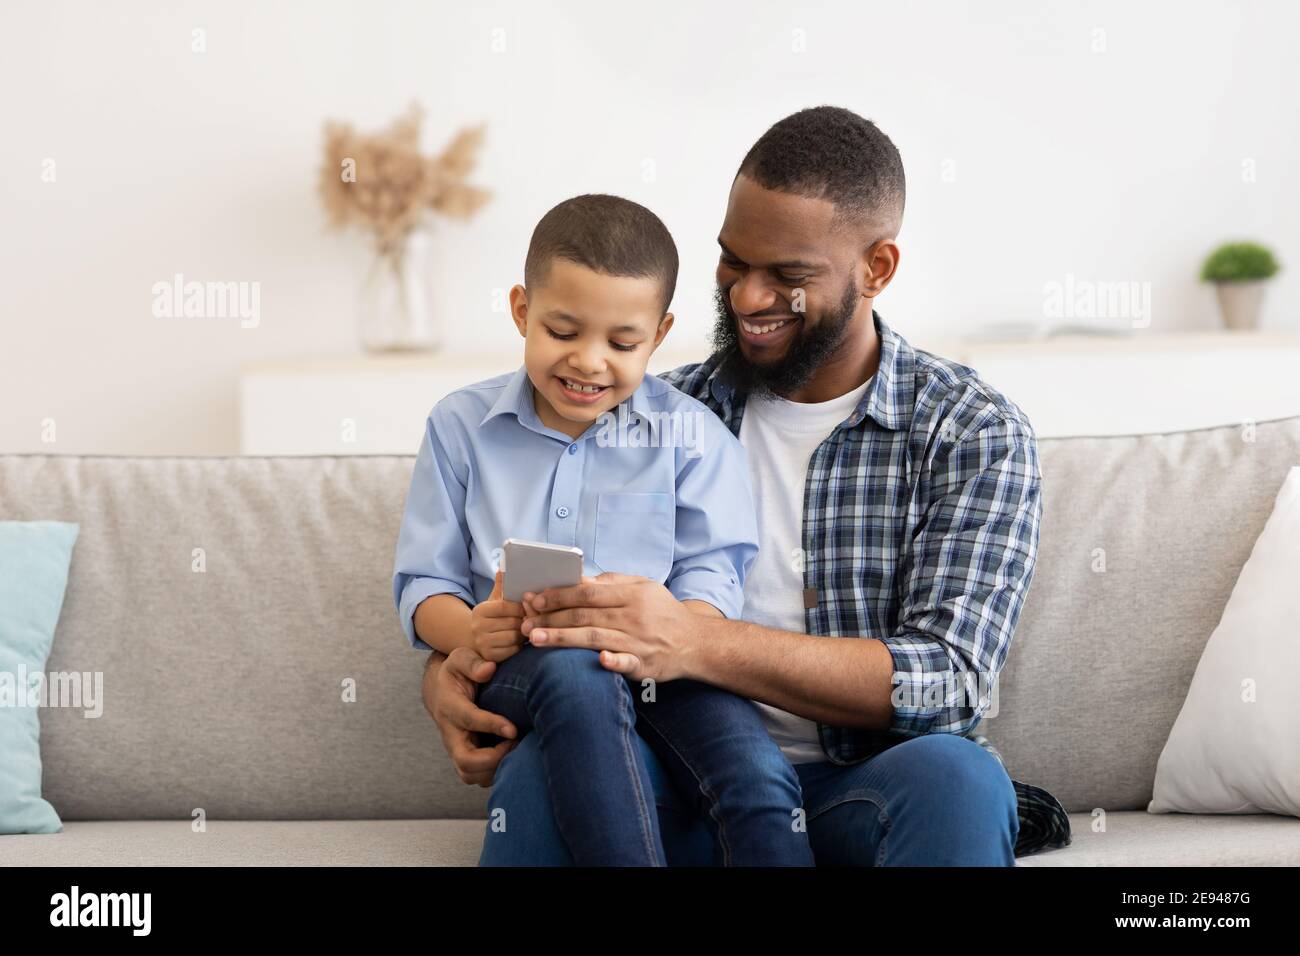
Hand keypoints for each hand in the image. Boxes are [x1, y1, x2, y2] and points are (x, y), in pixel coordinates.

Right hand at [423, 645, 518, 786]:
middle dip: (493, 759)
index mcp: (450, 706)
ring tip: (517, 750)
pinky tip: (514, 756)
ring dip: (495, 769)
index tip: (513, 729)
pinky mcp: (464, 758)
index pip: (468, 720)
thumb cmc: (456, 673)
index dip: (491, 725)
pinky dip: (495, 773)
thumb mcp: (460, 658)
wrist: (442, 692)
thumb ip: (472, 662)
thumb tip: (489, 669)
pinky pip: (477, 777)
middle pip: (464, 761)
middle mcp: (450, 733)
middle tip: (516, 743)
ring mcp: (456, 749)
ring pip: (470, 774)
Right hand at [471, 570, 525, 662]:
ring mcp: (482, 643)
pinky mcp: (490, 657)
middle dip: (526, 620)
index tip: (529, 605)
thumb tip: (504, 566)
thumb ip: (502, 585)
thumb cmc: (495, 617)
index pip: (505, 606)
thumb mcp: (496, 600)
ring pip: (514, 637)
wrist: (479, 640)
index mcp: (480, 610)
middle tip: (533, 618)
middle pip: (512, 622)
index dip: (521, 606)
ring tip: (527, 629)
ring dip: (524, 633)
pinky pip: (513, 651)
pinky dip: (520, 646)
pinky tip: (521, 640)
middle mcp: (477, 627)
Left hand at [521, 573, 702, 681]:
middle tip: (523, 621)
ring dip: (562, 638)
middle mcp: (633, 617)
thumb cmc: (664, 613)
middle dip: (550, 617)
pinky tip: (597, 660)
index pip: (587, 593)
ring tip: (534, 639)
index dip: (558, 595)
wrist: (696, 643)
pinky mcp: (645, 665)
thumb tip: (581, 579)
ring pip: (594, 638)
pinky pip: (626, 663)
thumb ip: (614, 582)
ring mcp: (638, 642)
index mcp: (631, 595)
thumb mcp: (645, 587)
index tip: (534, 598)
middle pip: (585, 615)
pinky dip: (613, 662)